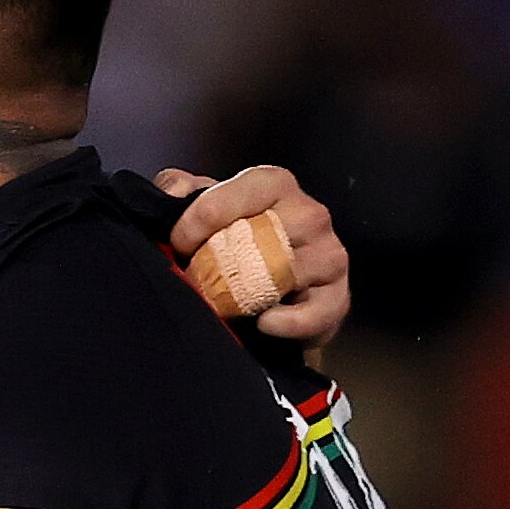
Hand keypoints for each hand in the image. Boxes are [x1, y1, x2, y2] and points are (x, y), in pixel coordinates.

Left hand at [157, 165, 351, 349]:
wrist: (266, 297)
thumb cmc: (234, 245)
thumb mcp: (203, 207)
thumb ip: (182, 190)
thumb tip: (173, 191)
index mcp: (276, 185)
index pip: (245, 191)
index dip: (205, 216)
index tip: (179, 242)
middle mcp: (310, 214)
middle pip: (267, 233)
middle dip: (224, 260)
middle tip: (199, 279)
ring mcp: (328, 255)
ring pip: (288, 273)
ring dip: (249, 295)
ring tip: (227, 304)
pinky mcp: (337, 297)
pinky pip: (315, 313)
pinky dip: (286, 323)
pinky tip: (263, 323)